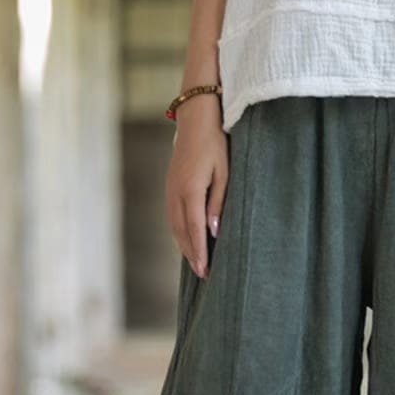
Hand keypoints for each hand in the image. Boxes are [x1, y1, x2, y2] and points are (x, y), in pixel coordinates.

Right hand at [166, 92, 228, 278]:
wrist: (195, 119)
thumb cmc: (216, 144)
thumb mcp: (224, 173)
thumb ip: (218, 203)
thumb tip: (213, 231)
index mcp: (190, 190)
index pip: (194, 230)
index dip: (200, 253)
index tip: (205, 271)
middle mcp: (175, 193)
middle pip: (181, 232)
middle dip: (192, 255)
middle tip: (203, 275)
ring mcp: (169, 190)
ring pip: (174, 226)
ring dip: (184, 246)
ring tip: (195, 263)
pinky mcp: (170, 187)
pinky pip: (172, 217)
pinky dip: (179, 233)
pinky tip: (187, 241)